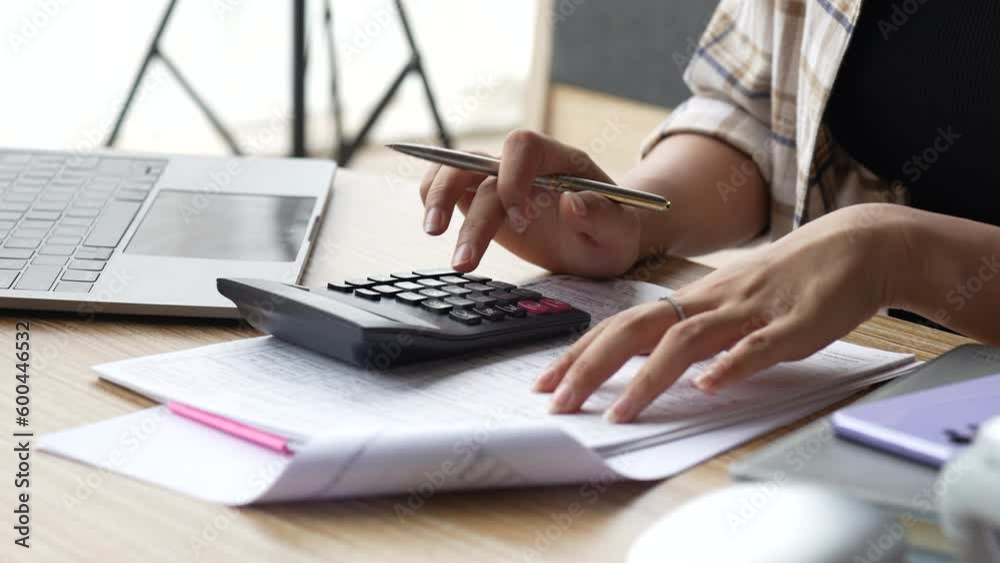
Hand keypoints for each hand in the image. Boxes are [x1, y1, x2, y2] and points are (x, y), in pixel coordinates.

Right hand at [419, 129, 640, 276]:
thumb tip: (572, 202)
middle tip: (464, 254)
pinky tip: (435, 226)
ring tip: (433, 234)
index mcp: (559, 160)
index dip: (514, 179)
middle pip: (480, 163)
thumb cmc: (609, 232)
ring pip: (454, 168)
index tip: (520, 221)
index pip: (524, 148)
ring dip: (438, 198)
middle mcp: (523, 164)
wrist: (596, 240)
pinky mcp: (479, 198)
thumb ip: (603, 216)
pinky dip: (432, 198)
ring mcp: (497, 179)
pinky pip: (447, 185)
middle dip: (467, 205)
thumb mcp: (619, 231)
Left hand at [533, 203, 909, 422]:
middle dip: (590, 366)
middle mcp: (710, 302)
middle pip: (636, 329)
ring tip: (618, 413)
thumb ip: (693, 331)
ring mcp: (749, 312)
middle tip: (556, 402)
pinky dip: (731, 365)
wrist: (856, 246)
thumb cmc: (790, 280)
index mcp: (692, 300)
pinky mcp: (793, 323)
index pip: (622, 326)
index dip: (581, 353)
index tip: (547, 382)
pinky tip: (709, 387)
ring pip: (686, 340)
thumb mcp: (730, 304)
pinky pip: (758, 345)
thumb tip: (649, 361)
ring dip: (647, 378)